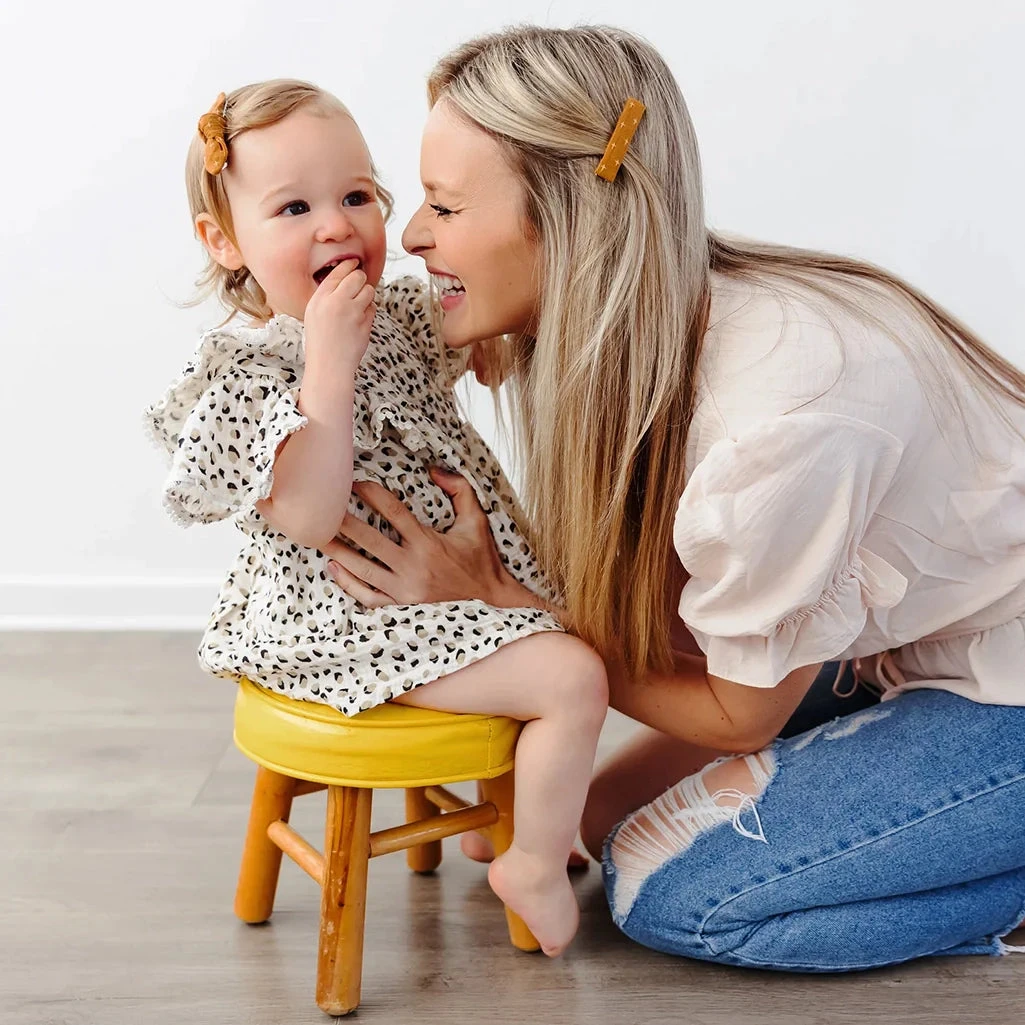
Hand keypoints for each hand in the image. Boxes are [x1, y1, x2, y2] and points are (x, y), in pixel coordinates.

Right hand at [303, 258, 375, 367]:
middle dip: (360, 278)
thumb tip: (345, 277)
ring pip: (369, 290)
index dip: (349, 265)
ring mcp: (352, 313)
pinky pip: (373, 308)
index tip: (354, 263)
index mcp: (320, 299)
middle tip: (358, 285)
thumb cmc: (320, 340)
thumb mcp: (314, 313)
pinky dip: (368, 311)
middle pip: (358, 277)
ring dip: (366, 295)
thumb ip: (327, 294)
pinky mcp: (365, 324)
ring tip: (357, 305)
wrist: (329, 366)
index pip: (338, 272)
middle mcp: (336, 303)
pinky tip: (359, 320)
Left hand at [321, 468, 541, 609]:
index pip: (393, 513)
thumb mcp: (477, 522)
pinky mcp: (401, 608)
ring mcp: (404, 590)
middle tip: (321, 506)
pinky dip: (348, 583)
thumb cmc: (482, 562)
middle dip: (342, 521)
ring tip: (316, 535)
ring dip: (337, 550)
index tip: (355, 483)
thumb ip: (460, 490)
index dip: (371, 495)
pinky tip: (333, 567)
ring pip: (361, 568)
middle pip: (368, 539)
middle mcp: (413, 567)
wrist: (493, 604)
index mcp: (429, 543)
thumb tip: (435, 469)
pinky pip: (368, 596)